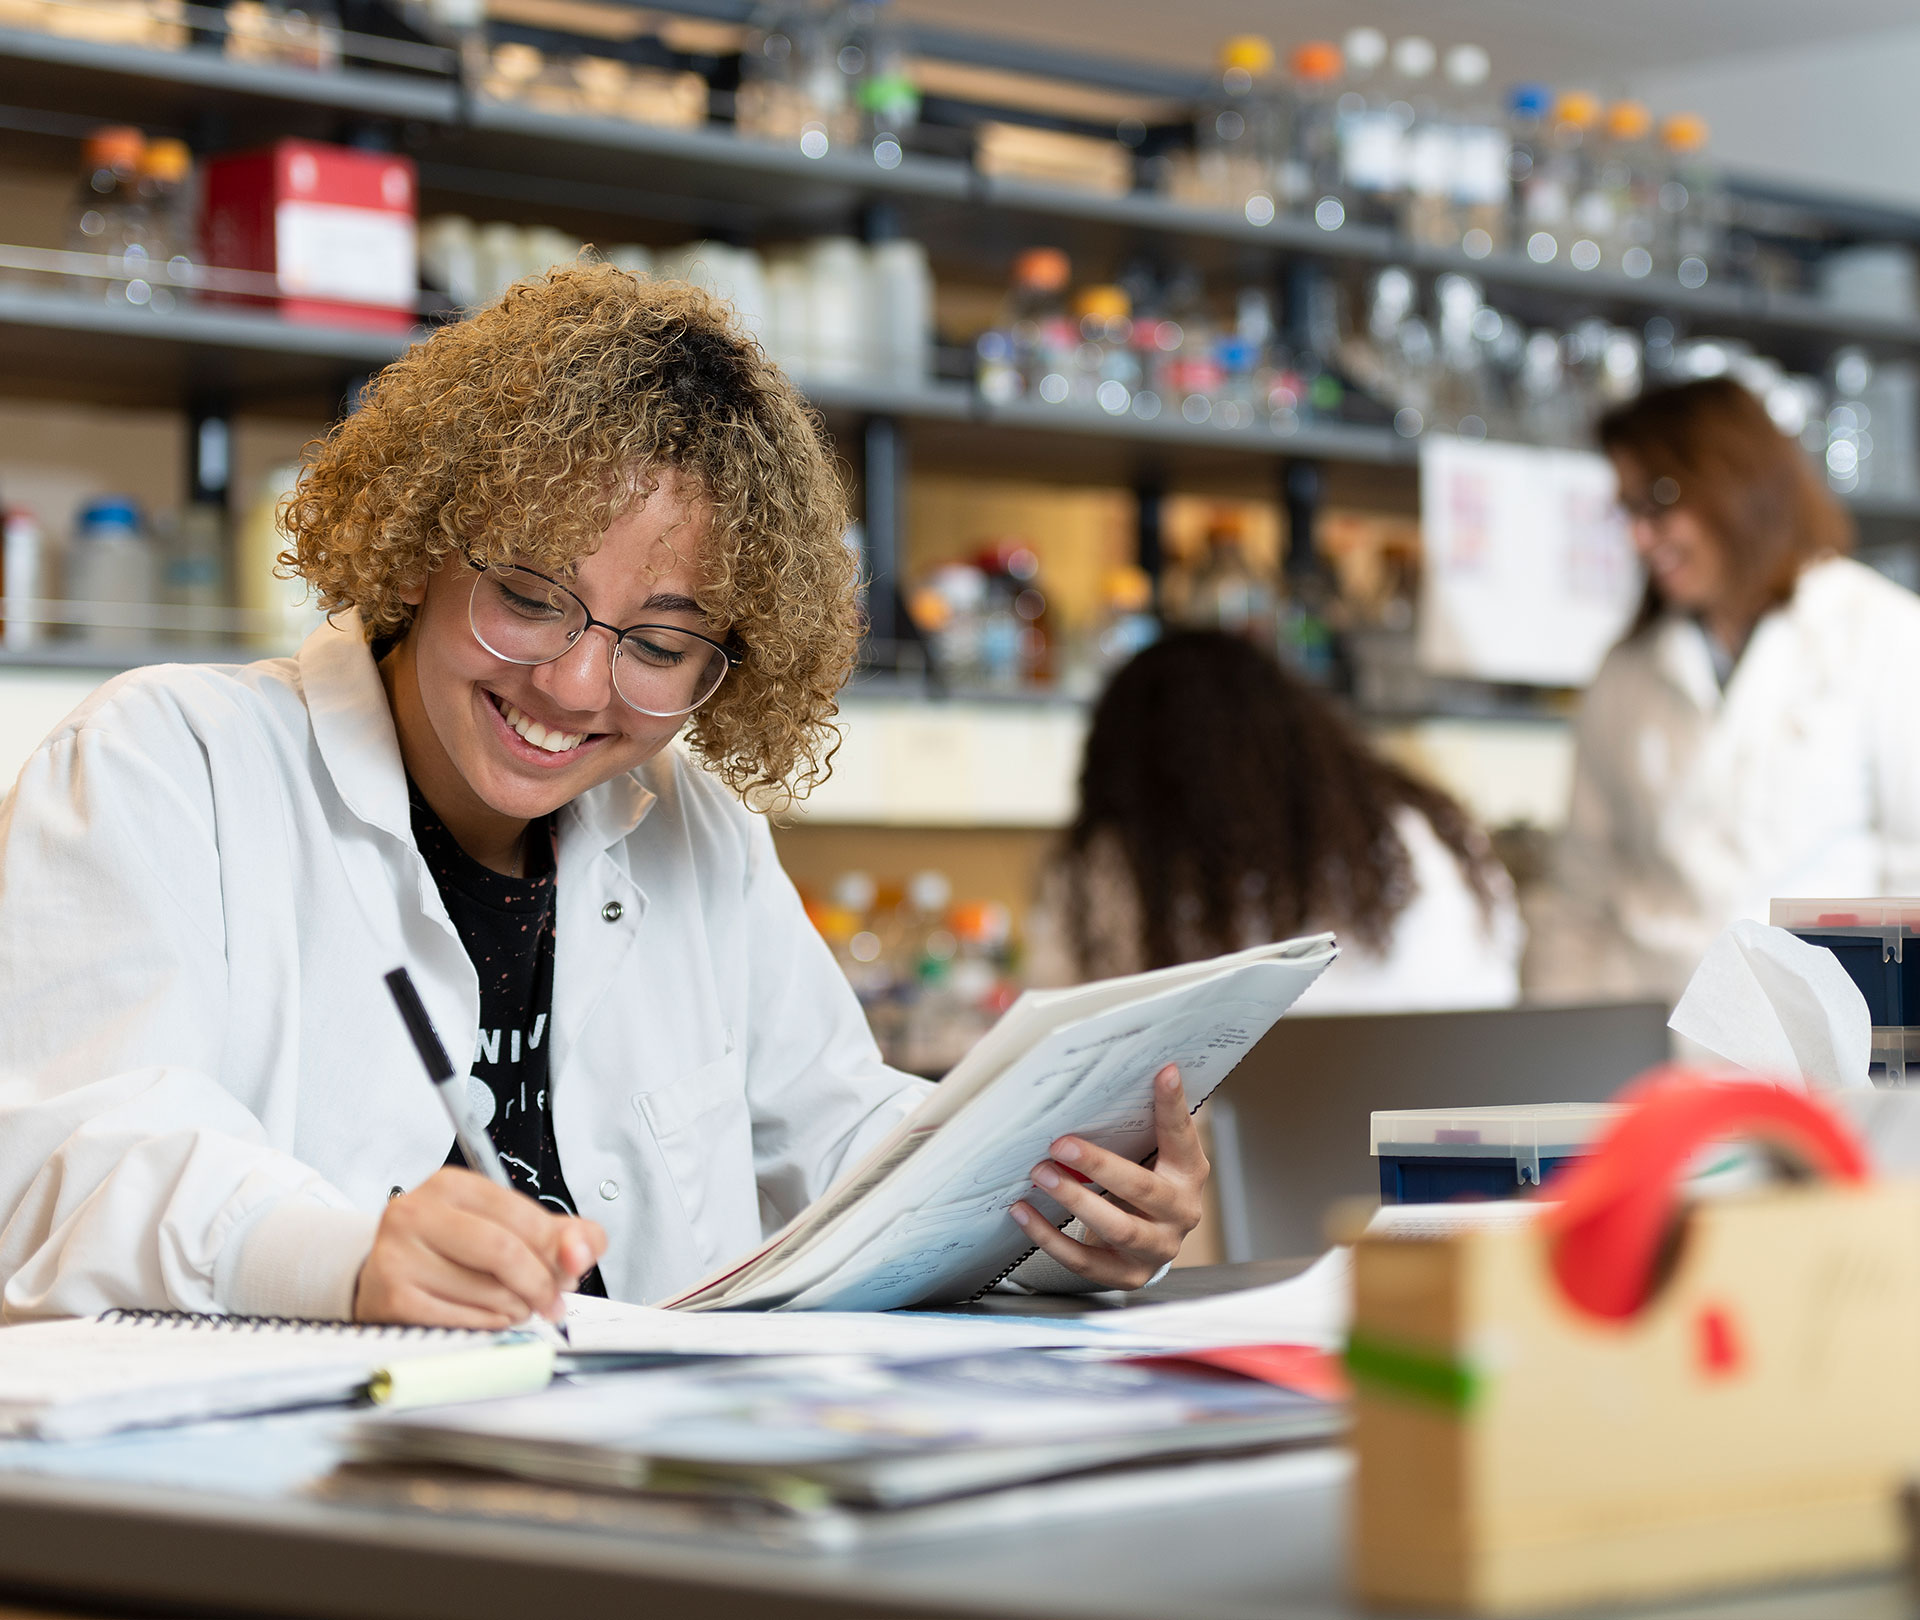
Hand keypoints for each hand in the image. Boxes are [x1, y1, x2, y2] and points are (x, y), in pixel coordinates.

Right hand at [354, 1167, 607, 1327]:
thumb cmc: (453, 1251)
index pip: (521, 1215)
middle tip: (552, 1301)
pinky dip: (489, 1324)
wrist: (386, 1278)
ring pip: (485, 1290)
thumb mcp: (508, 1228)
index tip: (569, 1272)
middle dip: (540, 1283)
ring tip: (519, 1307)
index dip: (555, 1250)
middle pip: (503, 1251)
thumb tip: (583, 1250)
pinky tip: (492, 1318)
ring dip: (517, 1307)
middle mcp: (416, 1212)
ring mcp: (398, 1255)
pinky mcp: (391, 1297)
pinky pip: (461, 1319)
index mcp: (451, 1185)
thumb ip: (562, 1234)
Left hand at [1008, 1063, 1208, 1290]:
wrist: (1149, 1243)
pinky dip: (1050, 1237)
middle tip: (1060, 1144)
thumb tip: (1106, 1081)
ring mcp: (1157, 1248)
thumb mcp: (1151, 1155)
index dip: (1172, 1106)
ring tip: (1041, 1174)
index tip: (1163, 1072)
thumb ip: (1139, 1127)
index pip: (1181, 1137)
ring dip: (1074, 1200)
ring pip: (1117, 1228)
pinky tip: (1024, 1212)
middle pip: (1142, 1188)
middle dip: (1098, 1165)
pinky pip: (1085, 1260)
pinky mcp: (1127, 1275)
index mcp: (1189, 1173)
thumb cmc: (1145, 1185)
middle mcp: (1181, 1212)